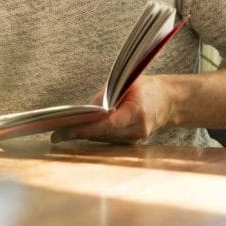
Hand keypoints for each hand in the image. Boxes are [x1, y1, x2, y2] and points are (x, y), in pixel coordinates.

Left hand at [51, 76, 173, 143]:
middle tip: (56, 135)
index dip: (85, 128)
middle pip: (102, 133)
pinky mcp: (132, 142)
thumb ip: (107, 95)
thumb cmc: (148, 89)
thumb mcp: (128, 83)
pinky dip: (95, 134)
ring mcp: (135, 138)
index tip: (67, 131)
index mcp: (137, 111)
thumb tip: (87, 109)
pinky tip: (80, 132)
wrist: (170, 102)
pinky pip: (109, 138)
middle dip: (79, 133)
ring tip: (62, 134)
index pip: (107, 124)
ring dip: (84, 135)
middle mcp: (136, 129)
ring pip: (104, 138)